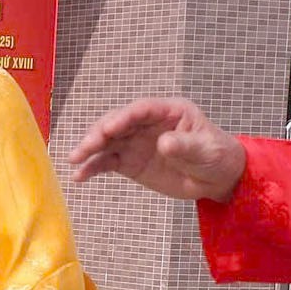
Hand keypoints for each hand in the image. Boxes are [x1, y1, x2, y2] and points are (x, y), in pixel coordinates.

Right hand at [68, 98, 248, 201]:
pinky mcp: (129, 162)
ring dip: (89, 149)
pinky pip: (107, 162)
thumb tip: (163, 143)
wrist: (216, 179)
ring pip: (107, 141)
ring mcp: (135, 142)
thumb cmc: (217, 156)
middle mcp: (146, 124)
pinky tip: (80, 176)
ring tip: (74, 161)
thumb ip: (184, 146)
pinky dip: (92, 168)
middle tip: (85, 147)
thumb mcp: (205, 149)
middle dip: (99, 133)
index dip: (124, 117)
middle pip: (117, 123)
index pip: (141, 110)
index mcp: (168, 112)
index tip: (109, 129)